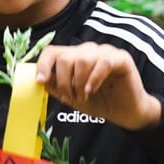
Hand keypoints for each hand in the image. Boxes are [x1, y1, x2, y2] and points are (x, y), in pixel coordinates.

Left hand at [35, 43, 160, 131]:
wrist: (124, 112)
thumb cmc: (97, 102)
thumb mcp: (70, 96)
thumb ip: (55, 86)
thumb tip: (40, 79)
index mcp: (74, 56)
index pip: (52, 51)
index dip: (43, 65)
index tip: (40, 81)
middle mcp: (88, 51)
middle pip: (65, 57)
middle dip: (63, 81)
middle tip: (69, 97)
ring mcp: (106, 52)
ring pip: (82, 59)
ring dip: (78, 83)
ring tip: (83, 97)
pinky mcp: (122, 58)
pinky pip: (103, 63)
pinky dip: (93, 79)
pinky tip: (91, 91)